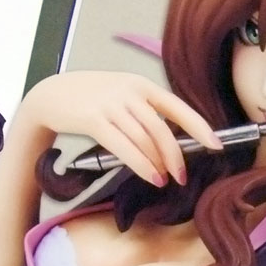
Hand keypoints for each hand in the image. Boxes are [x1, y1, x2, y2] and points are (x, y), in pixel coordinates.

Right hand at [22, 71, 222, 186]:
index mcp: (141, 85)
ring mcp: (111, 105)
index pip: (177, 106)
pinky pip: (124, 147)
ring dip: (158, 164)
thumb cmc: (90, 98)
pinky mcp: (93, 120)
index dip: (199, 126)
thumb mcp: (122, 95)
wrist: (50, 94)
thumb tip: (170, 141)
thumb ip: (145, 111)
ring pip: (145, 140)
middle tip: (183, 176)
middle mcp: (130, 92)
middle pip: (162, 129)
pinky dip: (141, 165)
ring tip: (164, 180)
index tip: (215, 144)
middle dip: (176, 155)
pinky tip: (151, 177)